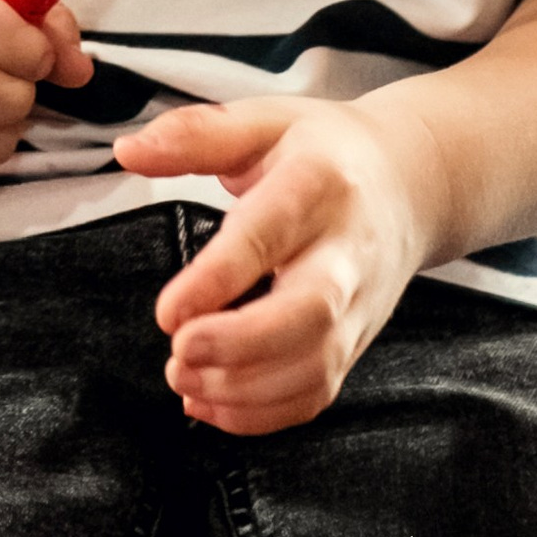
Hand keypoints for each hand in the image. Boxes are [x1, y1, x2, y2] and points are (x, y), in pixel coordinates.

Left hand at [118, 94, 447, 434]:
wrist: (407, 185)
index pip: (268, 238)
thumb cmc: (326, 152)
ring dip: (244, 389)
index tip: (168, 311)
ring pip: (316, 367)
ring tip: (183, 378)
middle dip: (241, 345)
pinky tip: (211, 402)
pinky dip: (263, 415)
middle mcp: (345, 253)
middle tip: (179, 353)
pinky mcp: (354, 343)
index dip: (216, 281)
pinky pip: (317, 394)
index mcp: (316, 186)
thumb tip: (128, 151)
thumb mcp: (262, 121)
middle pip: (310, 314)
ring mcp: (356, 306)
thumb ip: (193, 135)